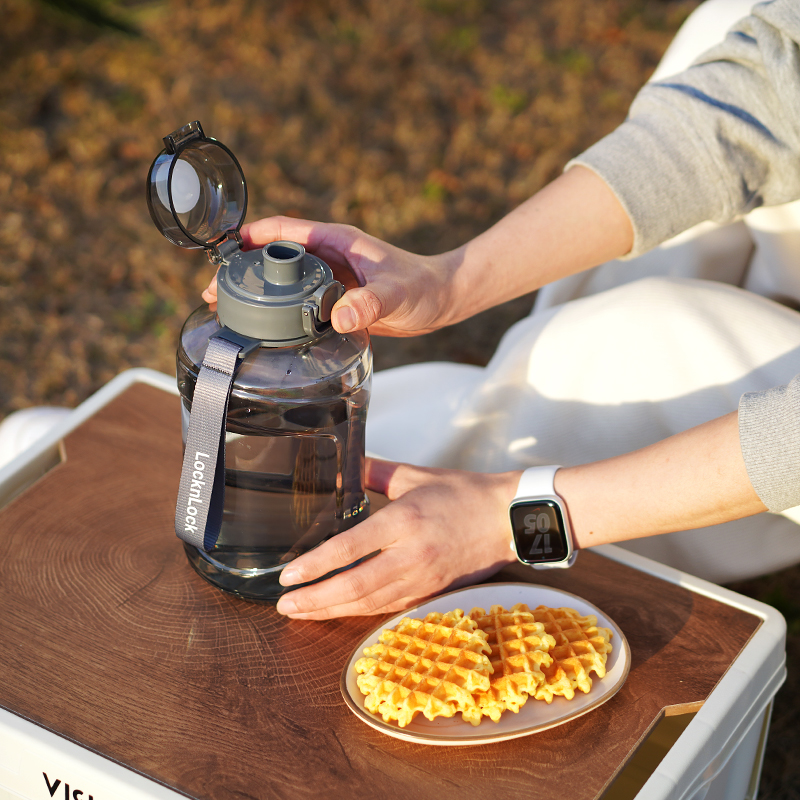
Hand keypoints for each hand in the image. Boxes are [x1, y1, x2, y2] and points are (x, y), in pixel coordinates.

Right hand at [201, 216, 458, 336]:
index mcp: (334, 241)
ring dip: (256, 293)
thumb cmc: (422, 287)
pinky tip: (265, 331)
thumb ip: (370, 304)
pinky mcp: (334, 299)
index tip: (220, 253)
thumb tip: (339, 316)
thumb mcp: (396, 294)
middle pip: (272, 255)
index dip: (248, 237)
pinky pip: (297, 301)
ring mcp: (328, 277)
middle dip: (241, 270)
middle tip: (215, 294)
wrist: (440, 299)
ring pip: (282, 280)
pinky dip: (278, 312)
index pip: (281, 229)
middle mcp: (327, 256)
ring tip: (227, 313)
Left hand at [275, 459, 520, 619]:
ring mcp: (423, 577)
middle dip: (315, 600)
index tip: (287, 576)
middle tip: (284, 606)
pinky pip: (389, 607)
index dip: (315, 566)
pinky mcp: (432, 591)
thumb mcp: (415, 476)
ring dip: (332, 611)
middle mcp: (411, 555)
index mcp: (404, 521)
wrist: (508, 518)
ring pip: (370, 604)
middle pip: (355, 587)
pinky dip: (360, 613)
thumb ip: (375, 471)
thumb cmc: (463, 493)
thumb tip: (343, 464)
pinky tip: (341, 611)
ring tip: (303, 612)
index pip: (349, 549)